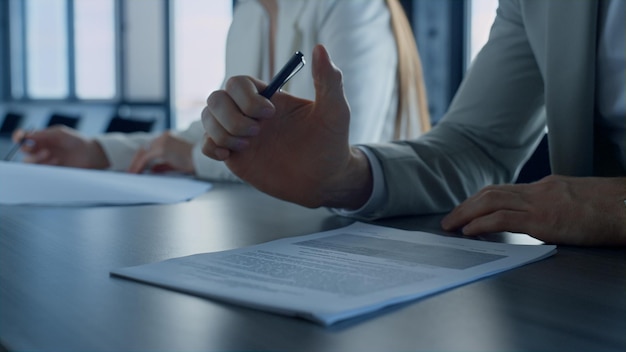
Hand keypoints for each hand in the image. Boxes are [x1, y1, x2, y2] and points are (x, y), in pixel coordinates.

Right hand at [12, 126, 108, 168]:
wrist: (90, 153)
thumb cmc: (75, 140)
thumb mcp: (59, 133)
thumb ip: (43, 134)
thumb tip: (27, 136)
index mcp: (40, 138)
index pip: (23, 137)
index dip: (18, 137)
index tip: (19, 138)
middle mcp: (39, 149)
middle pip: (24, 151)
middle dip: (30, 151)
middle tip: (46, 151)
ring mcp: (44, 160)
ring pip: (30, 162)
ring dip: (38, 160)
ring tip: (55, 158)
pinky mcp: (50, 170)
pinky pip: (40, 170)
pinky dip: (46, 166)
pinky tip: (58, 162)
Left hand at [127, 131, 193, 173]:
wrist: (200, 159)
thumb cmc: (192, 161)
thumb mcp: (175, 162)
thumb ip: (163, 164)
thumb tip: (153, 169)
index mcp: (167, 137)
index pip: (150, 146)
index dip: (142, 157)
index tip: (137, 166)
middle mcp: (163, 137)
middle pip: (144, 148)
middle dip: (136, 160)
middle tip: (131, 171)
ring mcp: (161, 142)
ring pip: (142, 153)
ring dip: (135, 164)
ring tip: (131, 173)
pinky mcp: (161, 149)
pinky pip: (145, 159)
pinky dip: (139, 166)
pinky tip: (136, 173)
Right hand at [201, 45, 371, 208]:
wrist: (325, 181)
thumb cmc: (332, 143)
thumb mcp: (335, 111)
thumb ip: (329, 80)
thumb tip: (320, 48)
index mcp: (269, 98)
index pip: (238, 83)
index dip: (246, 96)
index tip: (270, 114)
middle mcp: (249, 113)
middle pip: (216, 98)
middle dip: (231, 116)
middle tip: (257, 132)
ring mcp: (239, 134)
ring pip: (207, 118)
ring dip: (223, 132)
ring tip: (248, 146)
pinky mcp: (234, 157)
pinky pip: (205, 145)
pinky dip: (212, 148)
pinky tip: (231, 156)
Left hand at [441, 175, 625, 245]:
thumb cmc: (609, 209)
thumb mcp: (575, 201)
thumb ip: (553, 206)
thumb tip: (539, 218)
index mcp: (544, 187)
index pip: (503, 189)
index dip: (479, 199)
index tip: (466, 209)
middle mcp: (537, 191)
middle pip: (490, 193)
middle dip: (466, 206)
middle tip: (449, 219)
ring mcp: (539, 203)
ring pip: (491, 202)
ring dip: (466, 214)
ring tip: (451, 225)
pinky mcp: (544, 219)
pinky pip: (503, 218)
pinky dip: (481, 223)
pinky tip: (469, 230)